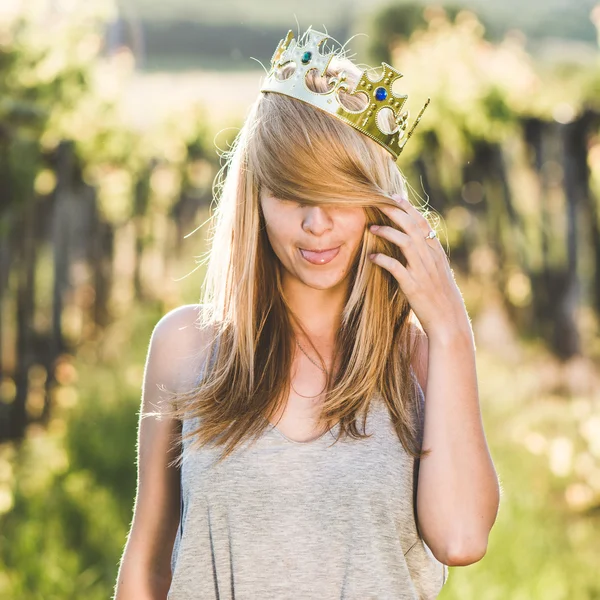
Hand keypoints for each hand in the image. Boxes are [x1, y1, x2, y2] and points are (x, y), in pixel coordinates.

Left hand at [368, 193, 468, 337]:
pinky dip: (382, 259)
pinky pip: (395, 267)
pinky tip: (371, 257)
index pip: (423, 223)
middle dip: (395, 212)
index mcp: (437, 253)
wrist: (449, 322)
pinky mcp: (413, 286)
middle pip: (412, 227)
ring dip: (387, 232)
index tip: (395, 197)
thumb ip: (427, 257)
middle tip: (378, 202)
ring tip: (371, 228)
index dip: (409, 208)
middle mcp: (431, 258)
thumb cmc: (441, 298)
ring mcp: (422, 271)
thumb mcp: (438, 273)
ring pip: (405, 242)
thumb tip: (415, 244)